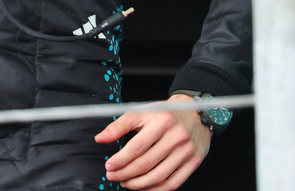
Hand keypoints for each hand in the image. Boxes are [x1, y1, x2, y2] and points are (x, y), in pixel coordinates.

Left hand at [96, 94, 210, 189]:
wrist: (194, 112)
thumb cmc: (164, 113)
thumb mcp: (141, 112)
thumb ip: (119, 125)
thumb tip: (100, 138)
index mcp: (162, 121)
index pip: (137, 146)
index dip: (121, 159)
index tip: (109, 166)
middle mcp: (176, 137)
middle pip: (146, 163)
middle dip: (126, 173)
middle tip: (113, 176)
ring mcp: (187, 151)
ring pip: (159, 176)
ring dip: (138, 184)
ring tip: (126, 183)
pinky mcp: (194, 162)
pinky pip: (174, 183)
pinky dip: (156, 189)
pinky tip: (144, 188)